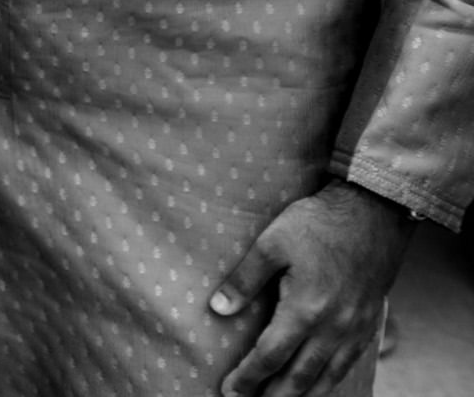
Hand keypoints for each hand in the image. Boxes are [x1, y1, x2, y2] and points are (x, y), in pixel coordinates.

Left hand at [211, 180, 416, 396]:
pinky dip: (329, 381)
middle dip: (273, 396)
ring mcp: (355, 330)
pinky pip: (347, 365)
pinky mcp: (369, 325)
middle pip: (300, 377)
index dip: (248, 378)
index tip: (229, 391)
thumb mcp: (271, 243)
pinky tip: (317, 384)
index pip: (270, 357)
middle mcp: (333, 328)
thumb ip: (244, 279)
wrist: (374, 214)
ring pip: (327, 378)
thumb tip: (218, 309)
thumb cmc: (318, 224)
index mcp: (305, 309)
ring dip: (302, 395)